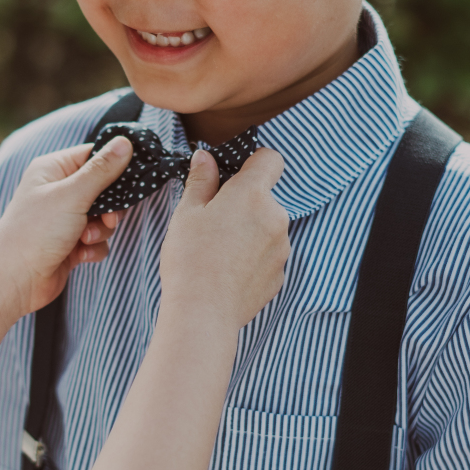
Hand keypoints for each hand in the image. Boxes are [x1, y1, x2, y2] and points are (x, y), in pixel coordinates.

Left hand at [0, 137, 132, 316]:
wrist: (14, 280)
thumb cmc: (35, 232)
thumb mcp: (73, 195)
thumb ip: (102, 170)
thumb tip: (125, 142)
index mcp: (53, 169)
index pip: (93, 156)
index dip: (114, 167)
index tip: (131, 179)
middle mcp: (58, 191)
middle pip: (103, 189)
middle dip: (109, 208)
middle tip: (107, 218)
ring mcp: (63, 218)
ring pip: (103, 217)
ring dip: (100, 230)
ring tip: (85, 239)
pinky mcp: (69, 243)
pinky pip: (96, 239)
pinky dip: (93, 248)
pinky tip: (79, 256)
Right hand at [160, 147, 288, 330]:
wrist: (203, 312)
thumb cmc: (190, 259)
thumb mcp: (187, 213)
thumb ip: (201, 180)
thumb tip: (204, 157)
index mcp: (252, 194)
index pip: (271, 160)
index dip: (254, 163)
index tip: (234, 177)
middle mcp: (276, 217)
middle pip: (266, 198)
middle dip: (245, 204)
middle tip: (214, 222)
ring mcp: (282, 248)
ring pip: (268, 228)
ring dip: (250, 232)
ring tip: (219, 252)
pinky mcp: (280, 274)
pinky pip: (268, 256)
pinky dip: (253, 259)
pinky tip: (229, 272)